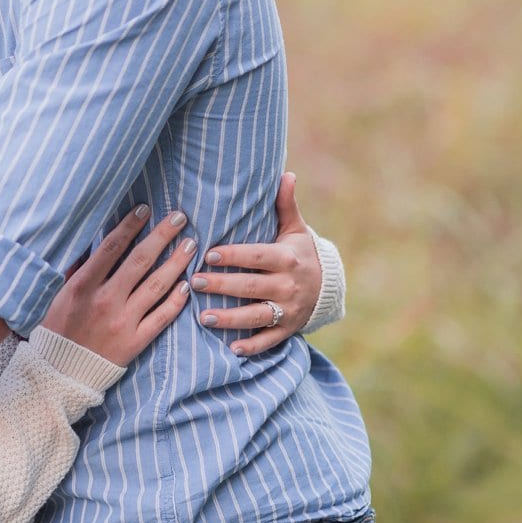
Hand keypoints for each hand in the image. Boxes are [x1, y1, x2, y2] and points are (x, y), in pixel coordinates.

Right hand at [40, 205, 195, 365]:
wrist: (60, 371)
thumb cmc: (58, 327)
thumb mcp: (59, 293)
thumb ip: (78, 268)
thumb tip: (94, 242)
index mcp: (83, 285)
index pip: (112, 248)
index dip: (130, 226)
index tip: (145, 209)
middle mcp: (106, 300)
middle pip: (140, 261)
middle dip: (162, 236)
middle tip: (179, 218)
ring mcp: (123, 321)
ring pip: (157, 286)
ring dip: (176, 262)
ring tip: (190, 245)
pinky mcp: (135, 341)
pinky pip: (161, 317)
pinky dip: (176, 300)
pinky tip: (186, 285)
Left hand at [190, 172, 319, 355]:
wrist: (328, 286)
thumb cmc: (299, 251)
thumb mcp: (295, 228)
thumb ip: (285, 204)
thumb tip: (287, 174)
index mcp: (287, 258)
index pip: (257, 256)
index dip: (234, 256)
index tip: (208, 253)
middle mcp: (289, 286)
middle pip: (251, 286)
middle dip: (221, 285)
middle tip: (193, 282)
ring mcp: (288, 310)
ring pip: (256, 316)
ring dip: (230, 319)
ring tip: (203, 317)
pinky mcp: (287, 330)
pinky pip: (269, 341)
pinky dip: (252, 347)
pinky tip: (232, 349)